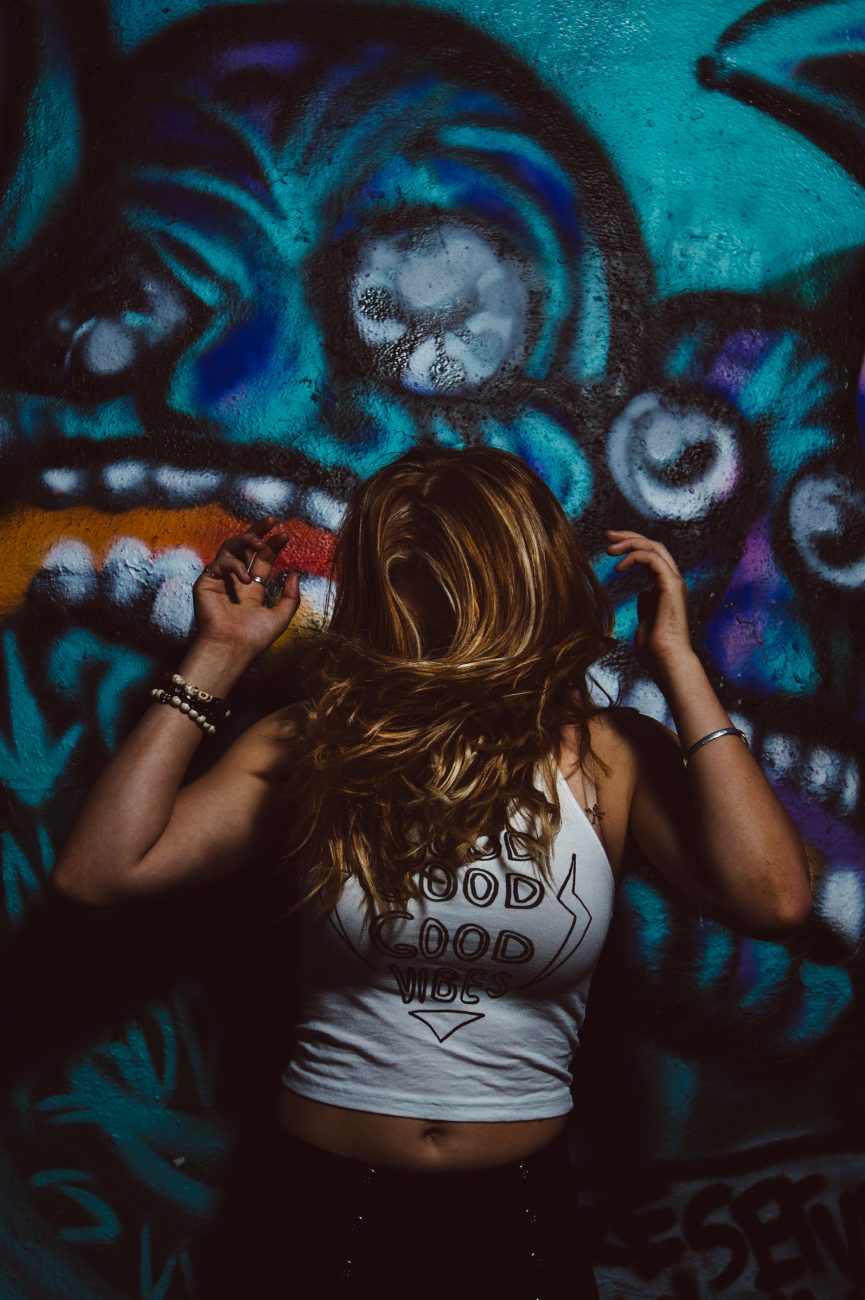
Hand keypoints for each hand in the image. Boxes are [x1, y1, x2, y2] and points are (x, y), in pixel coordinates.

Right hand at [192, 515, 300, 657]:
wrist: (232, 648)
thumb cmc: (254, 637)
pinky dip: (234, 566)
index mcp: (252, 589)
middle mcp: (235, 581)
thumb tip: (295, 573)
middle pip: (246, 548)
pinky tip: (245, 579)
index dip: (273, 546)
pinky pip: (220, 562)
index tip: (286, 534)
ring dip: (246, 540)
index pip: (263, 559)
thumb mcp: (281, 616)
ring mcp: (220, 580)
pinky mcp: (205, 582)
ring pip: (231, 548)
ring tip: (260, 542)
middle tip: (272, 520)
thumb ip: (291, 596)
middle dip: (258, 532)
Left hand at [605, 530, 693, 680]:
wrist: (666, 661)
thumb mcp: (646, 620)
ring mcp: (675, 581)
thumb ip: (646, 605)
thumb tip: (642, 594)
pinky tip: (619, 569)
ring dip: (630, 543)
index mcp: (666, 587)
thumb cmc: (655, 649)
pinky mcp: (672, 585)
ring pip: (654, 547)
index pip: (651, 556)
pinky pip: (653, 559)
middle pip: (653, 545)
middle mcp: (673, 580)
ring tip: (609, 550)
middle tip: (607, 535)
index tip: (610, 545)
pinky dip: (634, 557)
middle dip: (629, 536)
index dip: (631, 546)